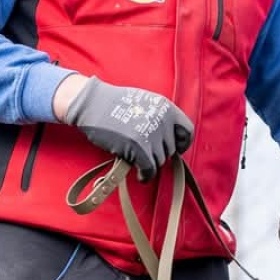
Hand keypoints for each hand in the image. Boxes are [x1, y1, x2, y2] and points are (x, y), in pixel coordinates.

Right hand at [61, 76, 193, 181]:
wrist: (92, 103)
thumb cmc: (115, 104)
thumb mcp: (146, 103)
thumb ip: (160, 118)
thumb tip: (170, 140)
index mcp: (167, 108)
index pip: (187, 131)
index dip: (182, 143)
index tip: (176, 149)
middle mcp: (163, 121)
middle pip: (170, 149)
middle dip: (158, 153)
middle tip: (144, 152)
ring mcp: (151, 134)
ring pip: (159, 161)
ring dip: (149, 164)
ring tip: (137, 160)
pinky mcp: (139, 147)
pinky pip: (150, 169)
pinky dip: (146, 176)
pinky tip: (141, 177)